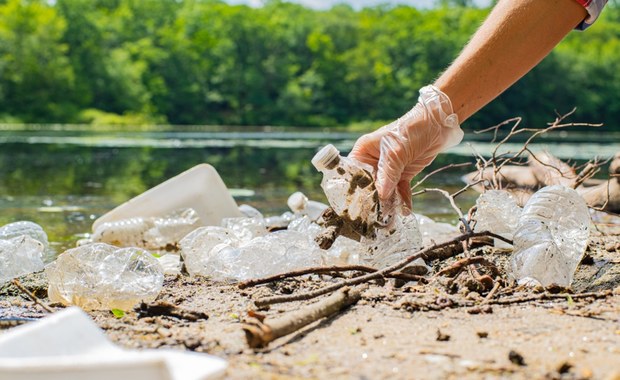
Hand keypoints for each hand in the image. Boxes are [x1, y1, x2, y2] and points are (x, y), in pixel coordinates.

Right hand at [349, 85, 463, 209]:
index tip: (357, 207)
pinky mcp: (402, 173)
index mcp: (364, 152)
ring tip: (391, 218)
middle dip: (373, 201)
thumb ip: (388, 173)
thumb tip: (381, 195)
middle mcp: (373, 161)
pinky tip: (405, 211)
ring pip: (385, 191)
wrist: (438, 124)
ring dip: (389, 204)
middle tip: (375, 217)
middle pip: (368, 186)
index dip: (354, 190)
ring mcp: (388, 169)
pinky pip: (399, 190)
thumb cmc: (411, 129)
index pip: (354, 174)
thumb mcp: (397, 151)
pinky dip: (403, 200)